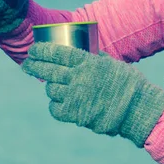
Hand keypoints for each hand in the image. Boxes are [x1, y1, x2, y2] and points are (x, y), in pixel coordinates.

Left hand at [22, 43, 163, 147]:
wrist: (136, 109)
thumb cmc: (128, 83)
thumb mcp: (111, 63)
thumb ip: (95, 58)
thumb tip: (85, 49)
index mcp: (87, 62)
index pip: (57, 53)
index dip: (42, 50)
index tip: (33, 49)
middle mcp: (78, 78)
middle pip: (48, 70)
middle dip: (34, 65)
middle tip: (27, 64)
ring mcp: (75, 96)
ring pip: (50, 89)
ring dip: (49, 86)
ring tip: (50, 84)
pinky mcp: (75, 114)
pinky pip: (55, 108)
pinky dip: (54, 104)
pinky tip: (58, 101)